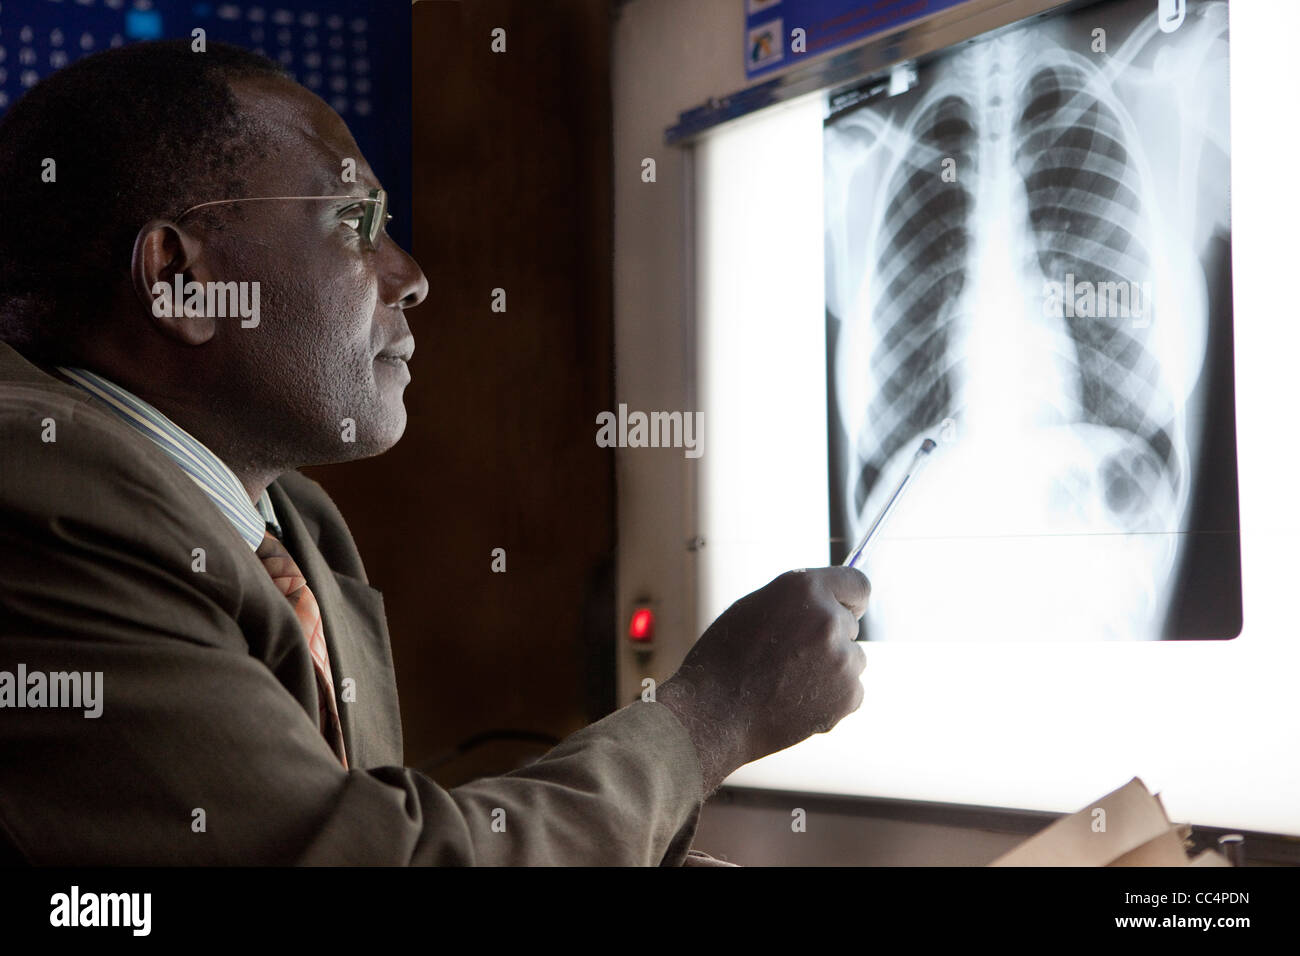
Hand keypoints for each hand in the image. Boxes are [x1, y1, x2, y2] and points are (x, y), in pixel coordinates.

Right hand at [657, 567, 868, 794]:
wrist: (714, 713)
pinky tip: (795, 701)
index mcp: (804, 588)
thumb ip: (799, 603)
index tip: (845, 610)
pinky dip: (830, 697)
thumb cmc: (725, 659)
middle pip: (850, 625)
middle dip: (830, 637)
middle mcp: (829, 619)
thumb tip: (831, 607)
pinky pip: (850, 690)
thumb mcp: (756, 608)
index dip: (849, 599)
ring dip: (830, 668)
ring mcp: (843, 659)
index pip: (857, 584)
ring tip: (787, 682)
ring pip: (851, 659)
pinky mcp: (849, 695)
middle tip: (792, 657)